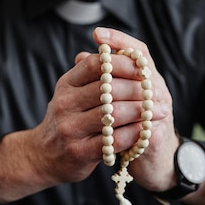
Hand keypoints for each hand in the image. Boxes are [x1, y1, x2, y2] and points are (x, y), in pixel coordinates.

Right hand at [0, 27, 180, 203]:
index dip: (124, 63)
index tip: (145, 69)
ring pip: (114, 114)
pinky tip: (146, 131)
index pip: (97, 64)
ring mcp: (70, 128)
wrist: (42, 157)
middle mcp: (65, 103)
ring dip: (142, 112)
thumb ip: (90, 73)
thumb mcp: (71, 93)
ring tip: (162, 112)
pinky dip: (134, 134)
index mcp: (66, 84)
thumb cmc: (66, 121)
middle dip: (140, 90)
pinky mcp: (79, 151)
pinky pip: (114, 139)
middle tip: (161, 93)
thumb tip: (112, 47)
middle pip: (109, 89)